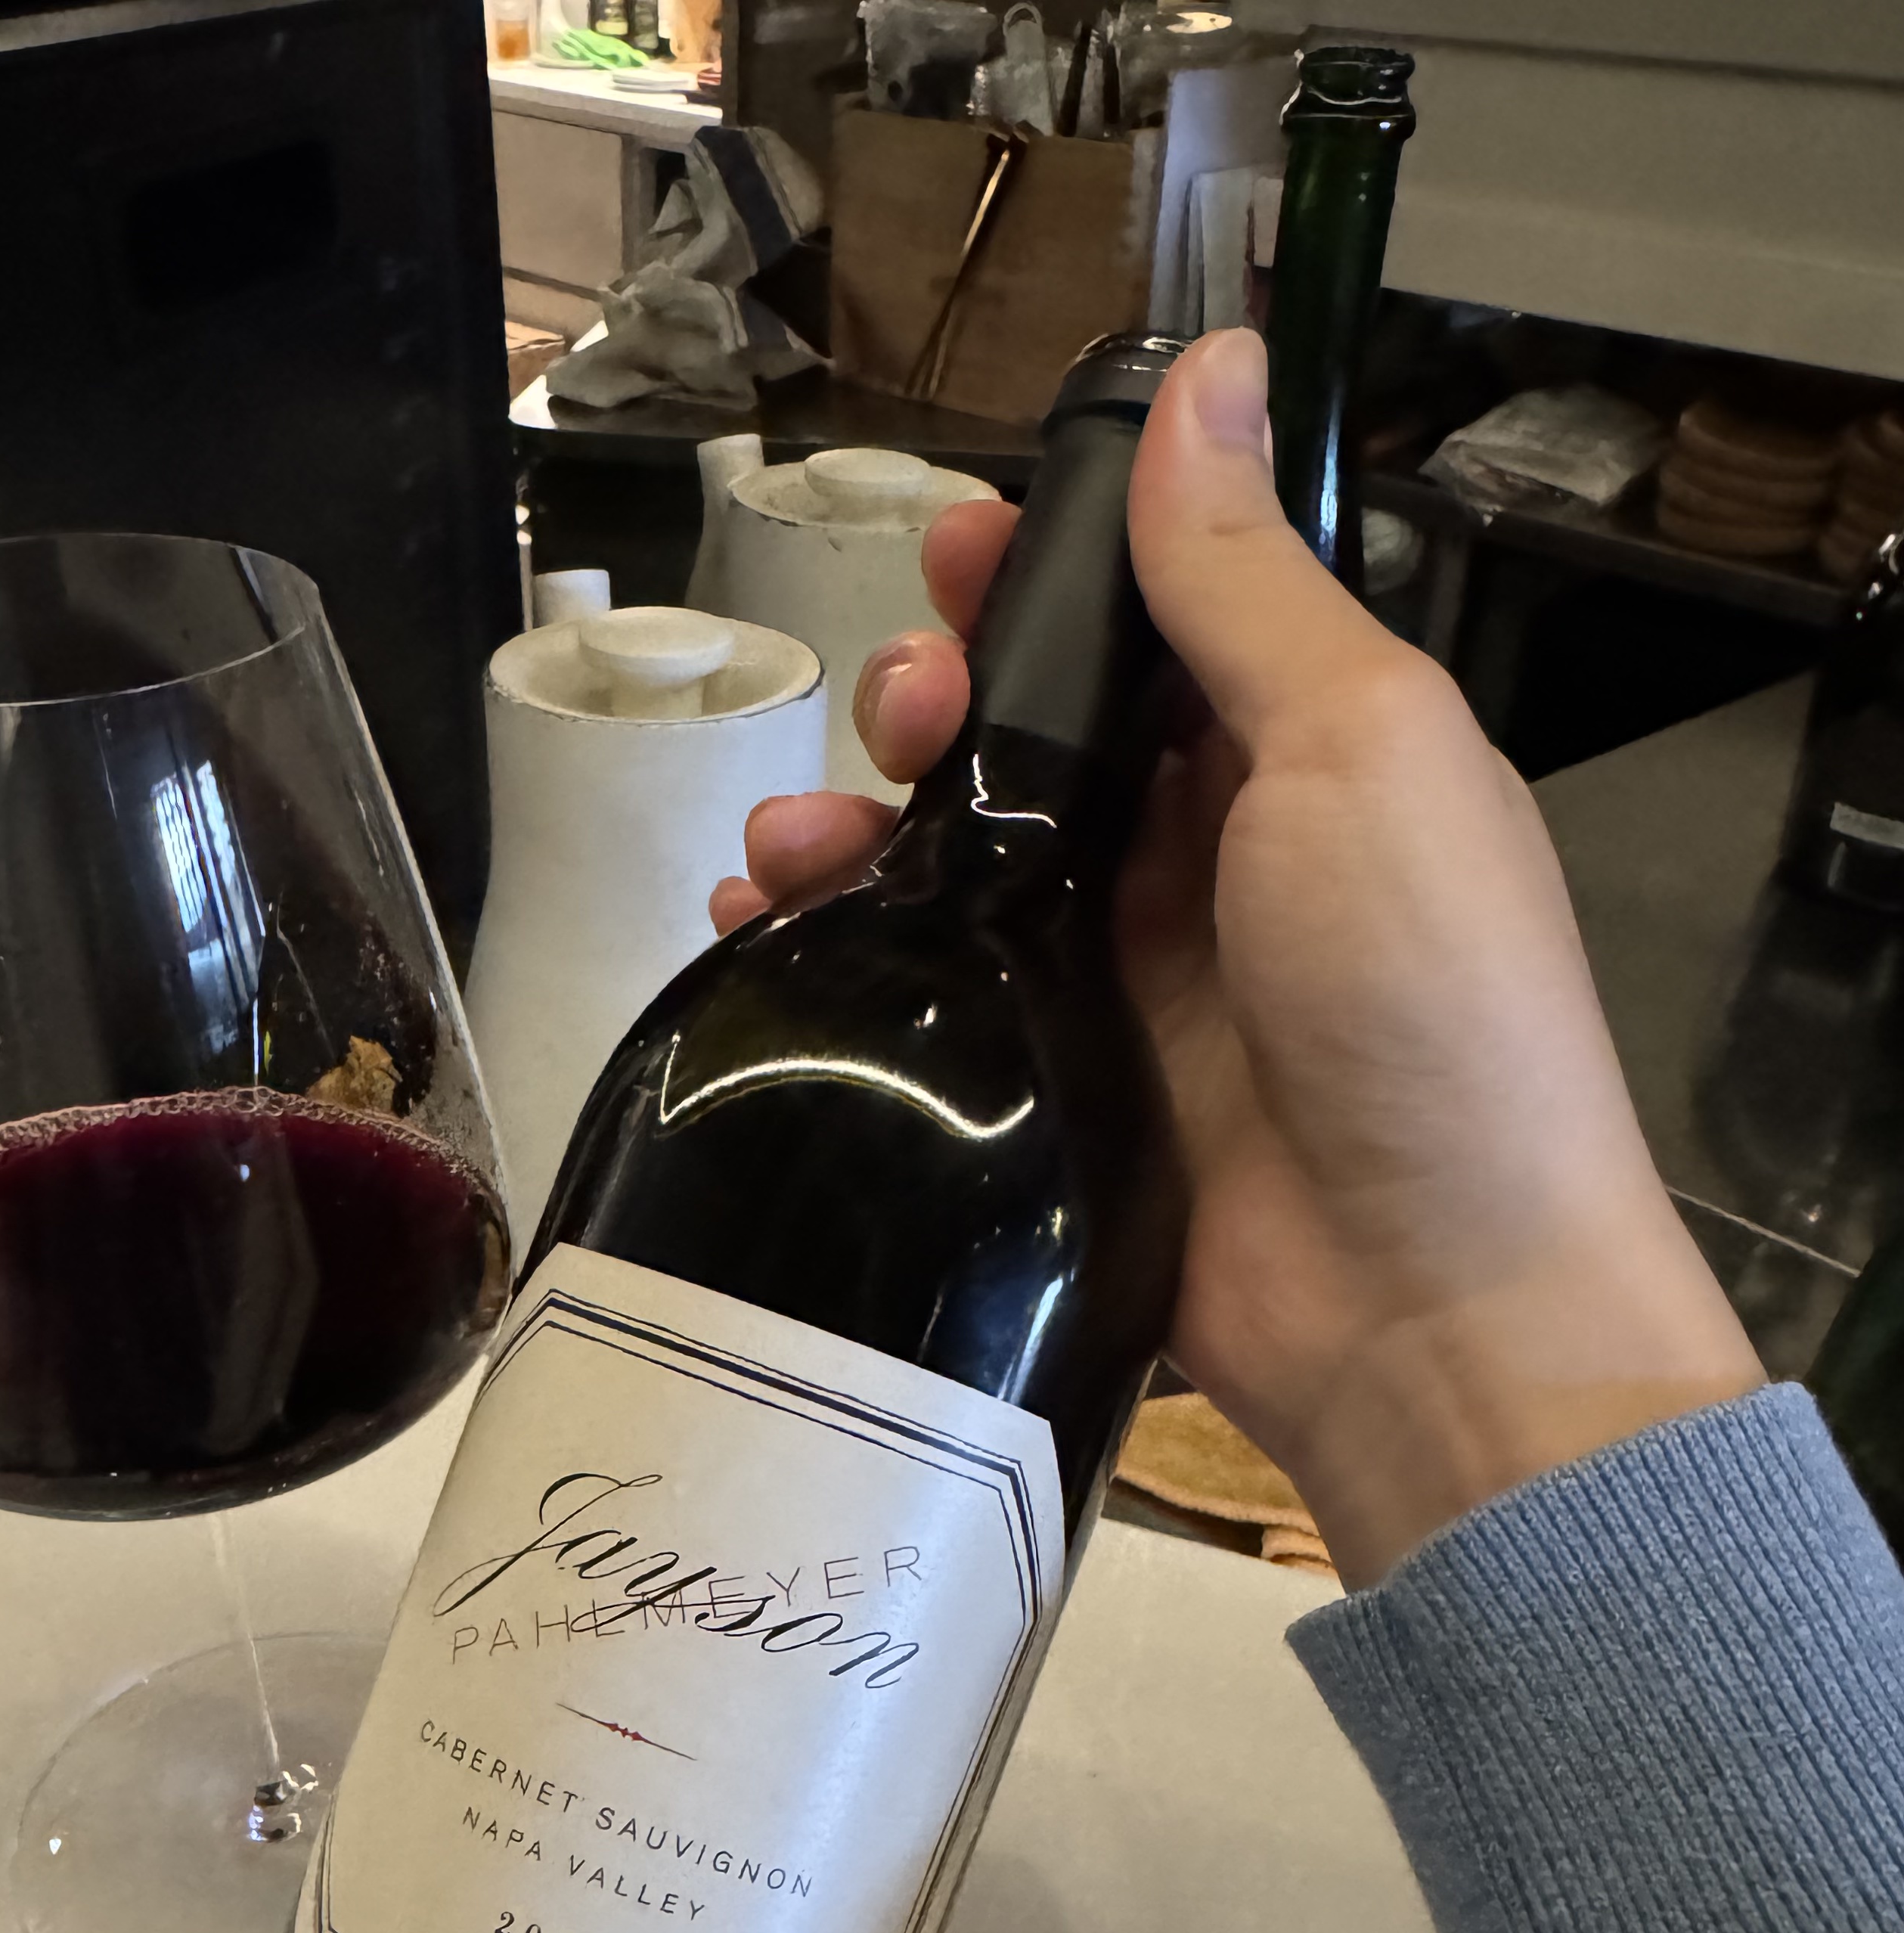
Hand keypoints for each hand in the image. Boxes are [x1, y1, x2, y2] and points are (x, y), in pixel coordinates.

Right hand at [712, 327, 1760, 1586]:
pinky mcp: (1052, 1103)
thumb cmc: (1425, 1002)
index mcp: (1306, 751)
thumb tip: (1214, 369)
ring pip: (957, 865)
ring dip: (860, 819)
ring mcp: (1124, 988)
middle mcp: (1212, 858)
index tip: (957, 541)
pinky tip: (761, 928)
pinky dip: (836, 956)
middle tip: (905, 709)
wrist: (1428, 1306)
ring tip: (806, 835)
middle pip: (1035, 734)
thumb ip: (1249, 578)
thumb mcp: (1358, 742)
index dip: (1050, 566)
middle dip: (942, 692)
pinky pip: (926, 1002)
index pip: (1154, 618)